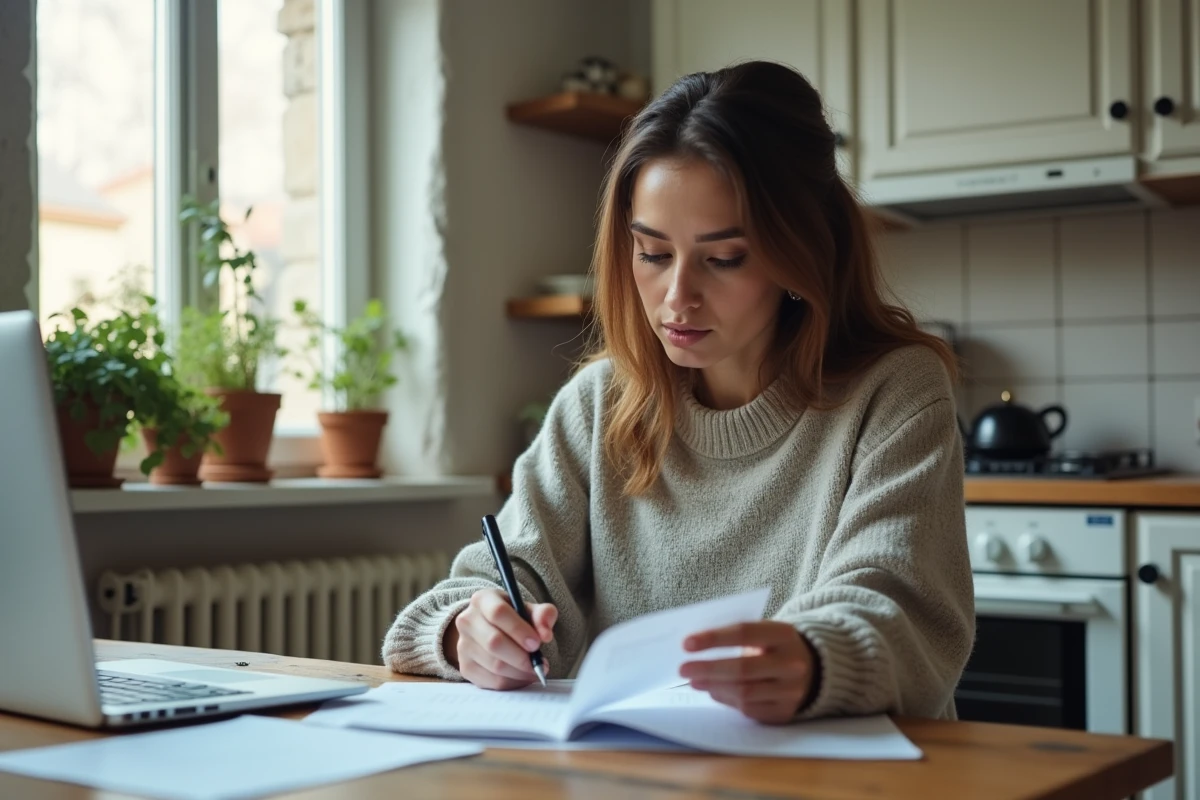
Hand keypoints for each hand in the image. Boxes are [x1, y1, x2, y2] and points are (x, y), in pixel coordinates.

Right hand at [444, 588, 556, 689]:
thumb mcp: (530, 610)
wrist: (489, 629)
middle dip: (522, 657)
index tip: (537, 643)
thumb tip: (546, 634)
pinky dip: (513, 683)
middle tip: (540, 663)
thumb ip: (543, 615)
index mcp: (483, 599)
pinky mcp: (465, 667)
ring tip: (535, 670)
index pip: (498, 612)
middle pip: (494, 642)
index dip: (519, 629)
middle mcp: (467, 621)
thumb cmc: (513, 618)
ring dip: (520, 672)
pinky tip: (523, 676)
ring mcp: (463, 645)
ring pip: (494, 665)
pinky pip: (492, 681)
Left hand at [679, 621, 817, 723]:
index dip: (713, 638)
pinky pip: (749, 709)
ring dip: (714, 687)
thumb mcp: (763, 633)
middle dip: (708, 668)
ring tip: (694, 681)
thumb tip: (695, 647)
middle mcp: (792, 664)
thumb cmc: (772, 646)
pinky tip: (714, 691)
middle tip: (683, 669)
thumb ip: (734, 635)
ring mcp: (791, 690)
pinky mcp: (785, 712)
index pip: (744, 632)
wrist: (811, 668)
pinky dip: (727, 699)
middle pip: (743, 668)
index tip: (686, 644)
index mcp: (783, 634)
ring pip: (744, 692)